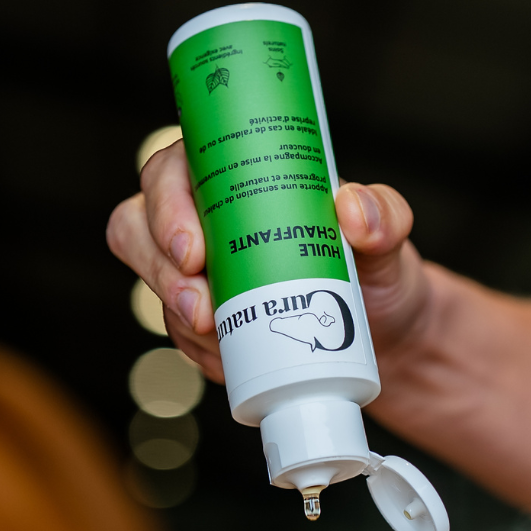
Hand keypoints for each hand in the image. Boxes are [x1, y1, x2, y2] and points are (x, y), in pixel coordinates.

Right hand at [106, 141, 430, 383]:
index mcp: (237, 171)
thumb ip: (384, 215)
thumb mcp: (391, 237)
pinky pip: (176, 331)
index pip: (174, 168)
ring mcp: (197, 267)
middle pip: (139, 225)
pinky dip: (198, 351)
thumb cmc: (377, 270)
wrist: (382, 335)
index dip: (167, 205)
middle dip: (159, 271)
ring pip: (151, 281)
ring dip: (176, 315)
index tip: (195, 251)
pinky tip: (229, 362)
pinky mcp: (202, 314)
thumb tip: (352, 209)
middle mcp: (206, 214)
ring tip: (220, 343)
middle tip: (203, 310)